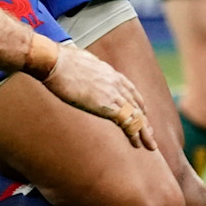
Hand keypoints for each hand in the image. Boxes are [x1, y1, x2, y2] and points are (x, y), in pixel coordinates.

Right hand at [41, 44, 155, 149]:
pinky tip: (136, 143)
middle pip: (137, 105)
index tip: (142, 115)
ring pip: (136, 115)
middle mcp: (116, 83)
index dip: (138, 105)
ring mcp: (113, 94)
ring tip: (150, 145)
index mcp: (110, 73)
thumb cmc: (60, 61)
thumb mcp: (79, 61)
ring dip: (144, 132)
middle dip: (144, 121)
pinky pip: (127, 122)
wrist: (55, 62)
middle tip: (150, 134)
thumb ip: (86, 68)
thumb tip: (81, 69)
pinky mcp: (107, 105)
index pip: (131, 91)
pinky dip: (134, 133)